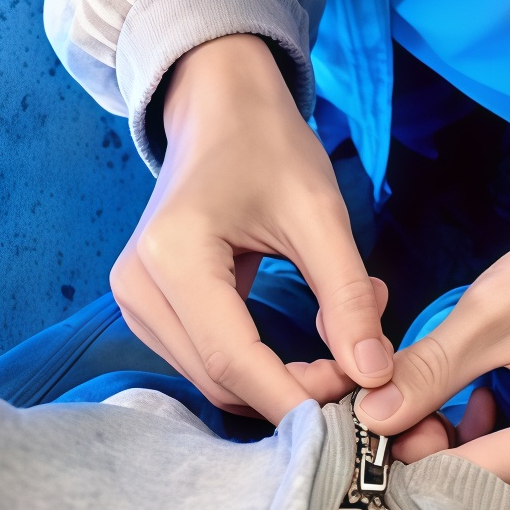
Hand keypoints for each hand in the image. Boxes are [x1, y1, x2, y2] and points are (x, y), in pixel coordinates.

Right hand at [110, 34, 393, 424]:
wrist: (220, 108)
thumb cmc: (267, 144)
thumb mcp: (319, 212)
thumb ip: (346, 296)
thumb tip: (375, 375)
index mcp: (174, 254)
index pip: (232, 358)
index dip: (294, 393)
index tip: (357, 402)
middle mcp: (138, 285)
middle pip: (219, 378)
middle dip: (293, 389)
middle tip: (362, 368)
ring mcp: (134, 299)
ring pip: (212, 378)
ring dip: (279, 380)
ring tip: (341, 343)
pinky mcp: (147, 306)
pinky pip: (204, 359)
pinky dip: (258, 366)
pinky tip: (306, 344)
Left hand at [356, 194, 509, 509]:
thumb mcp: (489, 314)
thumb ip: (428, 371)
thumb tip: (368, 417)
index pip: (477, 478)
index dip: (416, 456)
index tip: (373, 423)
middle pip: (492, 495)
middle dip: (439, 456)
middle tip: (408, 402)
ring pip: (506, 496)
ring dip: (464, 456)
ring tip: (455, 395)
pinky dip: (494, 455)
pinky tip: (484, 406)